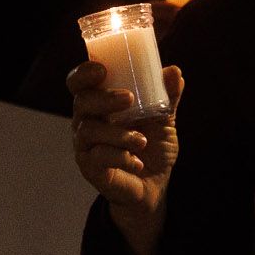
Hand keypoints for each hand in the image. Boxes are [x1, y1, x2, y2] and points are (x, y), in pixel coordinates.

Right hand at [69, 56, 181, 254]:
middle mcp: (86, 121)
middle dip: (104, 98)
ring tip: (141, 141)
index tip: (101, 69)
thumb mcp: (164, 120)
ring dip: (118, 133)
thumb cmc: (152, 146)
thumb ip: (168, 97)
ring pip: (89, 130)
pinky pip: (98, 157)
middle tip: (128, 98)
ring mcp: (85, 145)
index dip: (84, 73)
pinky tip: (136, 162)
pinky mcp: (89, 167)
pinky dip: (120, 156)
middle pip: (81, 102)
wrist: (154, 185)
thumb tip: (174, 72)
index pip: (80, 83)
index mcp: (100, 104)